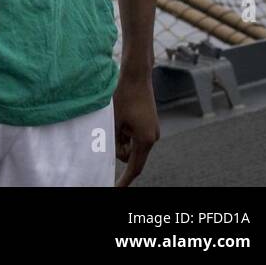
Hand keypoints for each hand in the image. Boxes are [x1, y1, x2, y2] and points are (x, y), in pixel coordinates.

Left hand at [113, 65, 159, 186]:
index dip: (125, 180)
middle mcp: (152, 138)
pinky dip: (124, 131)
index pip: (134, 167)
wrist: (136, 76)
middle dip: (118, 147)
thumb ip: (114, 142)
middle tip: (113, 127)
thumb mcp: (113, 121)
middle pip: (130, 155)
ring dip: (120, 137)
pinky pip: (133, 136)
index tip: (116, 188)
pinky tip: (122, 115)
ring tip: (117, 117)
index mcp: (145, 140)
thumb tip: (116, 156)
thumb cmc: (123, 96)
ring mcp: (151, 130)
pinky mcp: (148, 124)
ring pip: (130, 145)